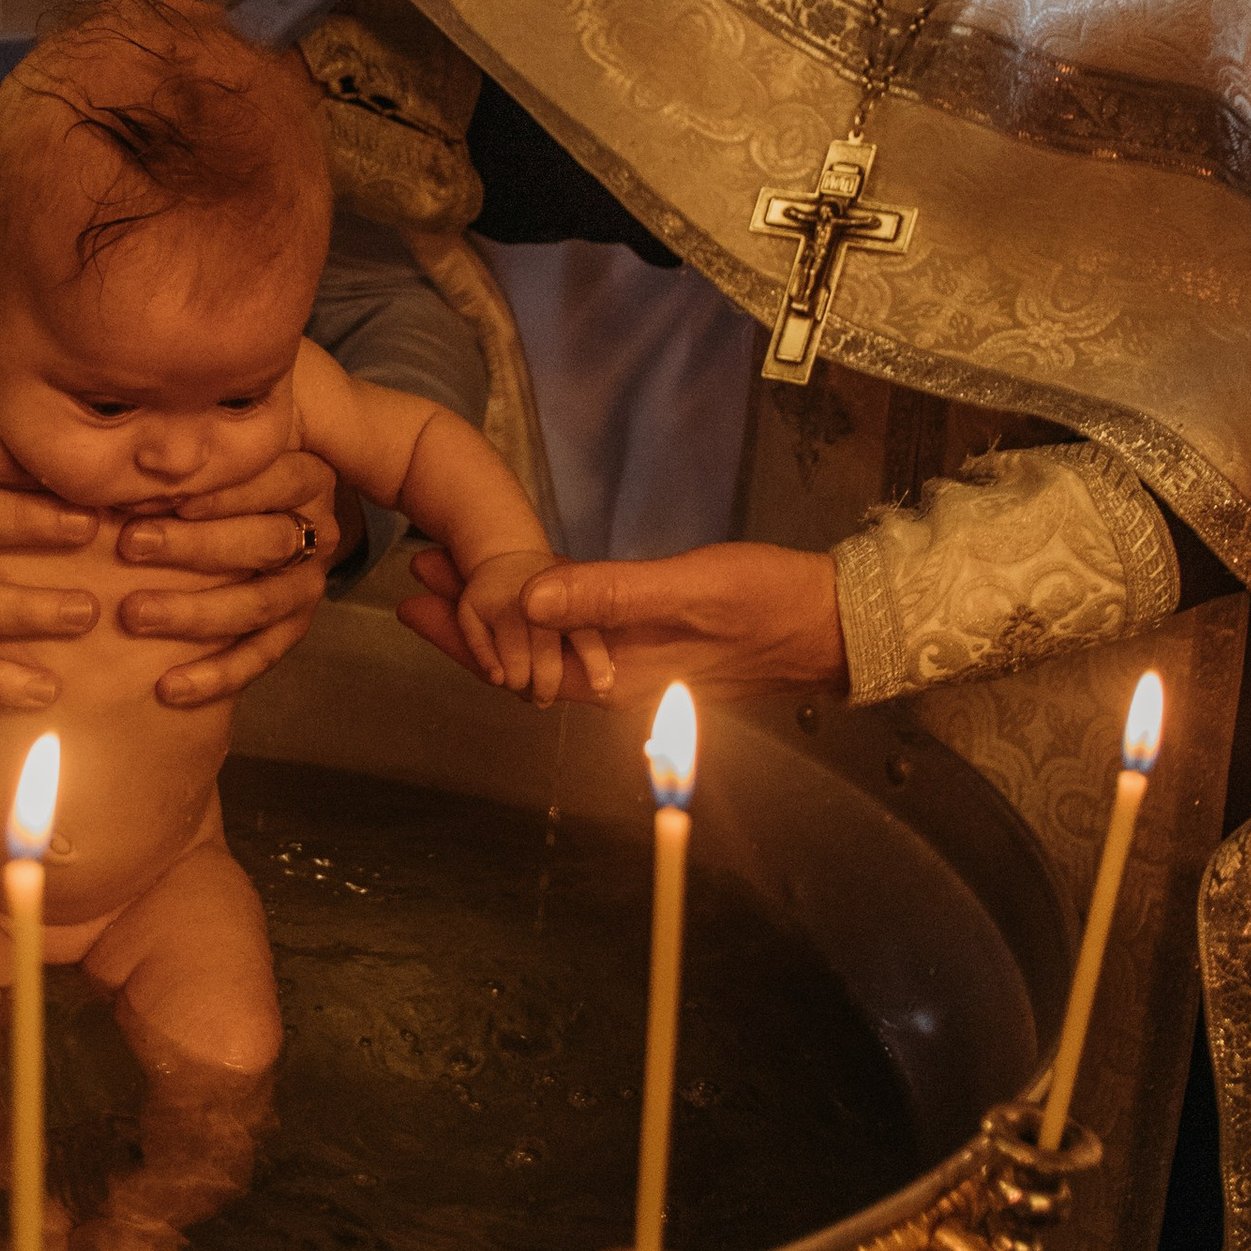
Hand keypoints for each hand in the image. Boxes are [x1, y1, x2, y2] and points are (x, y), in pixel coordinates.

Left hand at [113, 446, 343, 709]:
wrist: (256, 511)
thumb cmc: (223, 466)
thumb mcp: (223, 439)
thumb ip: (196, 442)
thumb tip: (132, 460)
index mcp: (308, 476)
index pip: (273, 479)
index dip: (221, 491)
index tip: (166, 497)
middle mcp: (317, 532)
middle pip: (265, 541)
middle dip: (195, 545)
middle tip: (131, 544)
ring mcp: (307, 585)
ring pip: (259, 603)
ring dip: (195, 612)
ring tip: (134, 614)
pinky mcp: (292, 629)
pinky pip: (259, 657)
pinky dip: (216, 675)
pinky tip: (168, 687)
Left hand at [399, 538, 844, 708]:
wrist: (835, 624)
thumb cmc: (769, 605)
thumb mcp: (688, 591)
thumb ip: (607, 596)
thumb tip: (526, 600)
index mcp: (614, 679)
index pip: (514, 666)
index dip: (460, 635)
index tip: (415, 596)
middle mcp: (614, 681)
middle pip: (519, 659)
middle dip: (466, 620)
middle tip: (418, 571)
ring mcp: (631, 664)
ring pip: (544, 647)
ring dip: (498, 611)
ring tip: (456, 570)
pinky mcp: (649, 643)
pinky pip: (576, 636)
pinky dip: (539, 609)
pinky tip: (526, 585)